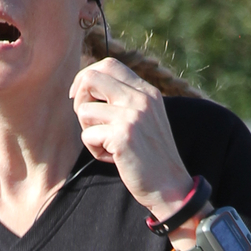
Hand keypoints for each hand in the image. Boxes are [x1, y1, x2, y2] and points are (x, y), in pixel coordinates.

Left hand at [69, 56, 194, 220]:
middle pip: (91, 78)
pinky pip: (87, 135)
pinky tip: (114, 158)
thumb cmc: (151, 156)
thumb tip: (86, 86)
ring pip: (84, 110)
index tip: (81, 97)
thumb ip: (124, 101)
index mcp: (147, 92)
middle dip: (80, 99)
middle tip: (88, 121)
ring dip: (89, 131)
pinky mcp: (123, 135)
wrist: (170, 186)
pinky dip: (95, 150)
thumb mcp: (144, 119)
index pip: (109, 64)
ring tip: (109, 145)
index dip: (87, 77)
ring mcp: (132, 115)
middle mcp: (141, 98)